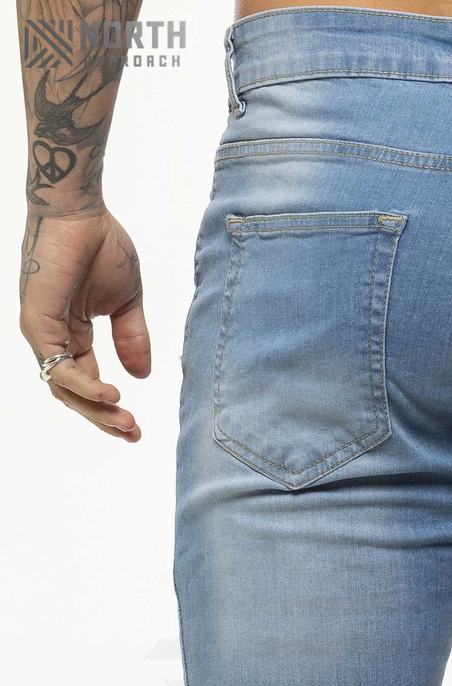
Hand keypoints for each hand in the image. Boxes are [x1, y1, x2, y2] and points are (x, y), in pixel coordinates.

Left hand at [19, 208, 149, 440]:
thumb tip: (142, 376)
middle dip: (103, 419)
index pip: (88, 382)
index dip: (110, 409)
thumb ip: (132, 338)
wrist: (81, 212)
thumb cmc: (100, 246)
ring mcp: (43, 332)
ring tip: (125, 420)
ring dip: (94, 409)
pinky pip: (58, 367)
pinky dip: (84, 384)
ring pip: (63, 387)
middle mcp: (54, 338)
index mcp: (72, 333)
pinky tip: (111, 394)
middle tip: (133, 434)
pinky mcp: (37, 323)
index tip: (136, 429)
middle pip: (74, 394)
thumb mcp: (127, 303)